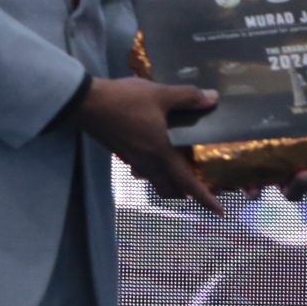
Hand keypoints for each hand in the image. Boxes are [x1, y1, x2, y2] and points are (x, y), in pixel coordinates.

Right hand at [75, 75, 222, 213]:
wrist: (86, 103)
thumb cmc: (125, 100)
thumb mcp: (161, 94)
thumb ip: (188, 97)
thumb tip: (213, 99)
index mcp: (161, 153)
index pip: (187, 183)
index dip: (205, 198)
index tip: (219, 212)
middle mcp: (148, 163)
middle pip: (169, 189)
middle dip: (185, 193)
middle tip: (199, 185)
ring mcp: (133, 160)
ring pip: (155, 181)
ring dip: (168, 182)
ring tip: (179, 170)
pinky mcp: (122, 153)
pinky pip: (144, 170)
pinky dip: (154, 170)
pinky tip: (156, 152)